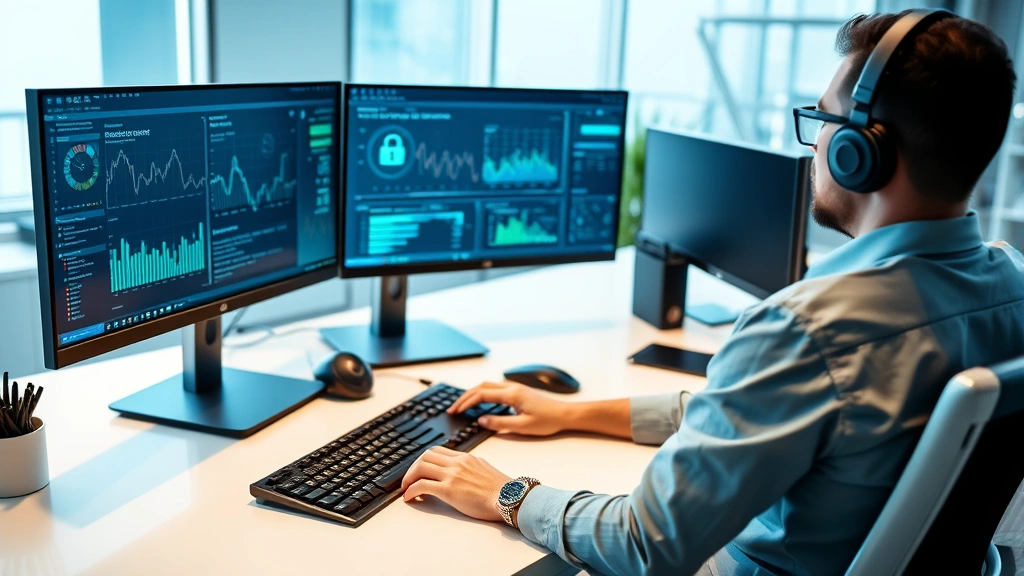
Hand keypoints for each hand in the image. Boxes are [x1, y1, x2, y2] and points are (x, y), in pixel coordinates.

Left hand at [401, 446, 510, 521]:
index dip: (424, 459)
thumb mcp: (484, 470)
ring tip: (406, 488)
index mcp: (466, 457)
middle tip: (409, 479)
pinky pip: (422, 485)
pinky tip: (410, 498)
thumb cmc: (502, 490)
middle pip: (425, 456)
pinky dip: (411, 490)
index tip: (419, 469)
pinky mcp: (449, 489)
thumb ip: (470, 468)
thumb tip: (461, 475)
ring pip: (420, 467)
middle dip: (413, 467)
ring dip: (409, 477)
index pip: (438, 451)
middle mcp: (457, 462)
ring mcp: (452, 474)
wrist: (510, 497)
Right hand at [447, 381, 571, 435]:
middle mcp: (511, 387)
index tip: (455, 411)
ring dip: (473, 394)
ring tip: (462, 406)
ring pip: (487, 386)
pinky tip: (480, 403)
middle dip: (465, 397)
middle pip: (481, 387)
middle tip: (453, 408)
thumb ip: (499, 423)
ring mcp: (515, 388)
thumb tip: (480, 420)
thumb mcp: (522, 426)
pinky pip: (495, 389)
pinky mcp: (518, 391)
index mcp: (511, 394)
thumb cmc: (548, 420)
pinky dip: (482, 394)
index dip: (466, 403)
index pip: (481, 395)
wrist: (566, 414)